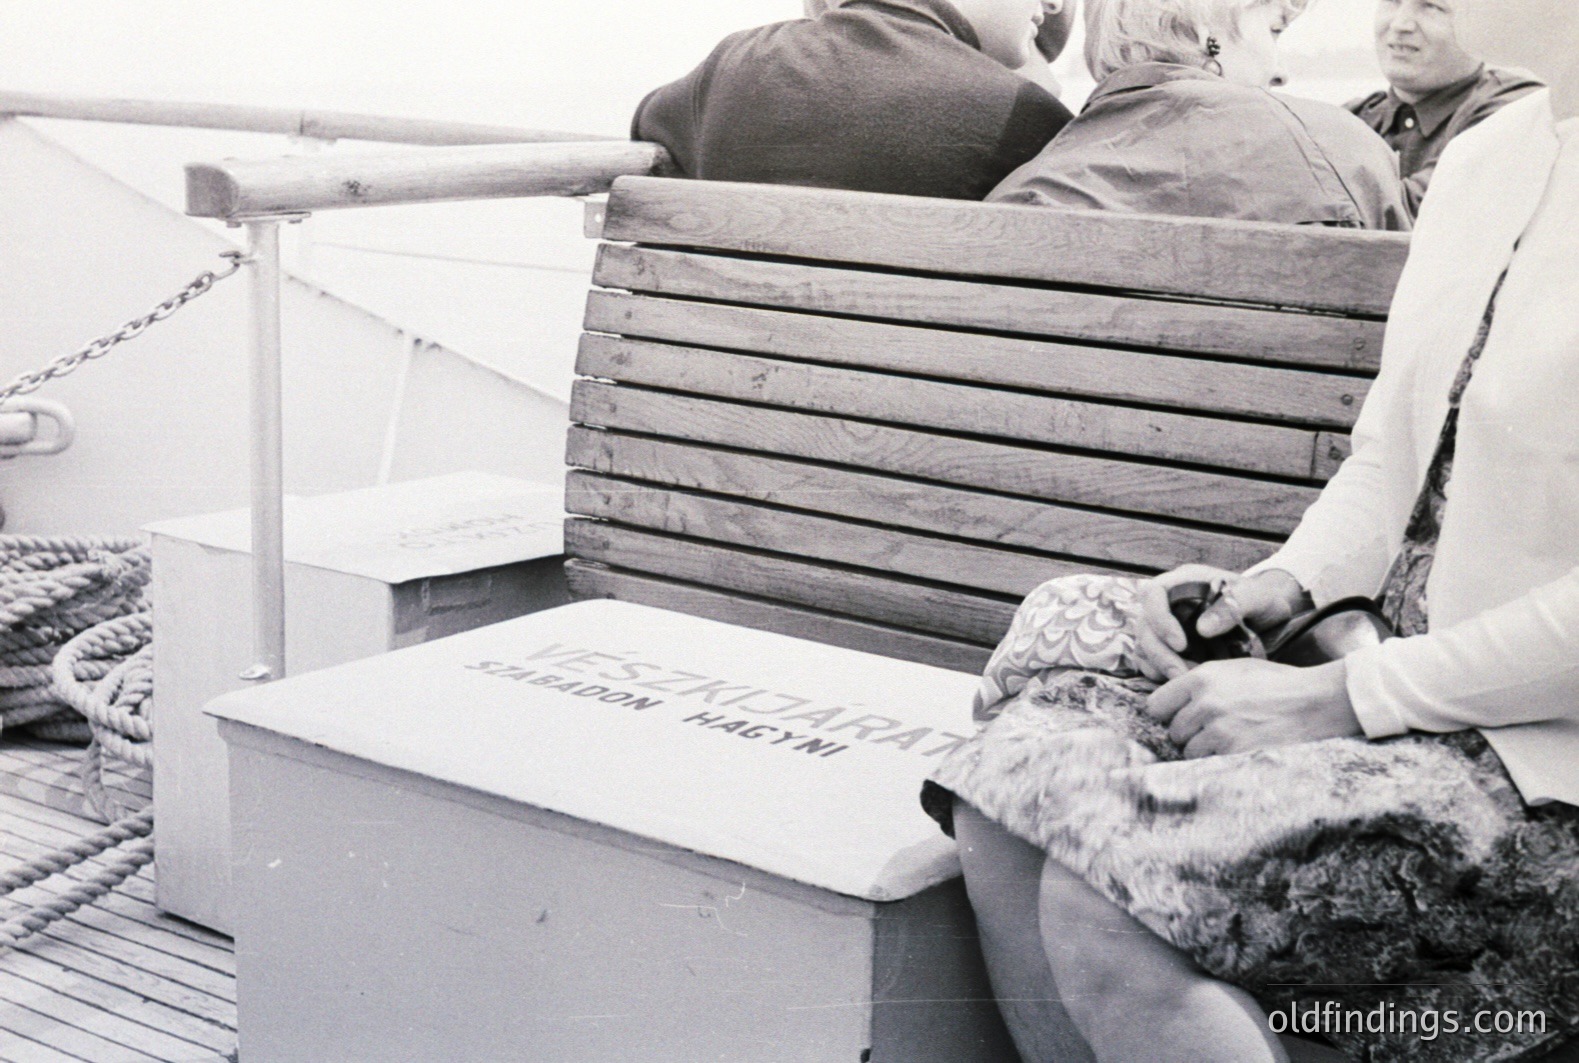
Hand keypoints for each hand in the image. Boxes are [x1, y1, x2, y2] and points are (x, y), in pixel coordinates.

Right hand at [1134, 566, 1309, 681]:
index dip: (1159, 619)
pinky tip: (1180, 682)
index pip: (1153, 593)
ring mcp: (1168, 624)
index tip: (1181, 644)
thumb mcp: (1256, 597)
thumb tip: (1202, 629)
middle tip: (1180, 674)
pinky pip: (1151, 660)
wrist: (1270, 614)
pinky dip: (1160, 673)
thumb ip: (1231, 608)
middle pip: (1144, 625)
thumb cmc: (1262, 599)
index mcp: (1184, 581)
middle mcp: (1170, 602)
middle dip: (1159, 652)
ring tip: (1184, 680)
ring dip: (1158, 666)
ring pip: (1144, 645)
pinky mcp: (1170, 646)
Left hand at [1146, 658, 1360, 757]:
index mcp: (1201, 678)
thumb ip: (1201, 682)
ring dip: (1204, 750)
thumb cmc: (1278, 684)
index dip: (1167, 714)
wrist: (1317, 701)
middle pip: (1173, 731)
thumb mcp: (1235, 669)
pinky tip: (1239, 750)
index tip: (1181, 718)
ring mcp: (1219, 731)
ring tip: (1231, 739)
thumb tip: (1173, 700)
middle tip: (1215, 730)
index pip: (1155, 705)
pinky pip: (1209, 764)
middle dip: (1189, 734)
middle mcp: (1205, 704)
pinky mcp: (1235, 753)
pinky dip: (1220, 761)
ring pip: (1189, 751)